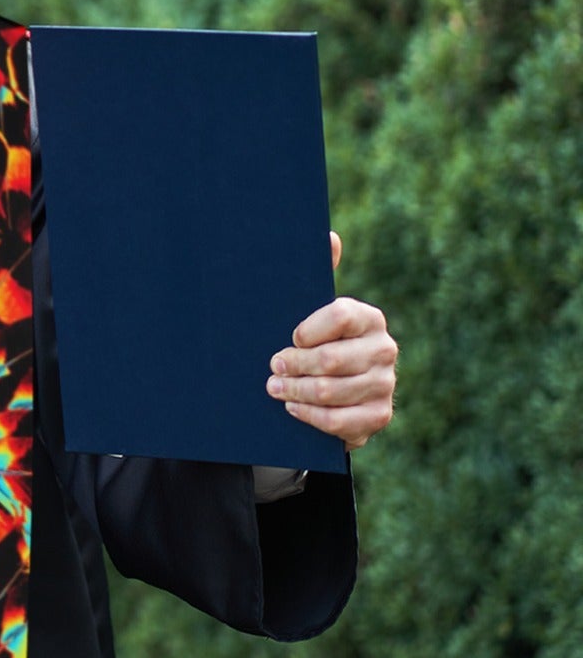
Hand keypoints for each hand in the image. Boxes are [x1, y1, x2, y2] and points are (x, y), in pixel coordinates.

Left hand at [266, 232, 396, 449]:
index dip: (308, 329)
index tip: (289, 337)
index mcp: (369, 318)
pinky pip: (339, 421)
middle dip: (293, 365)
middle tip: (272, 367)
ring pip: (331, 391)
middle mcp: (384, 349)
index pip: (339, 315)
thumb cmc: (316, 343)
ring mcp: (385, 385)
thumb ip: (319, 274)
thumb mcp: (312, 310)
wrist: (334, 391)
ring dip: (295, 391)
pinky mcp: (378, 416)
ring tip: (274, 388)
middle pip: (331, 359)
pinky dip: (310, 416)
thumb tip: (329, 236)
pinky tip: (293, 408)